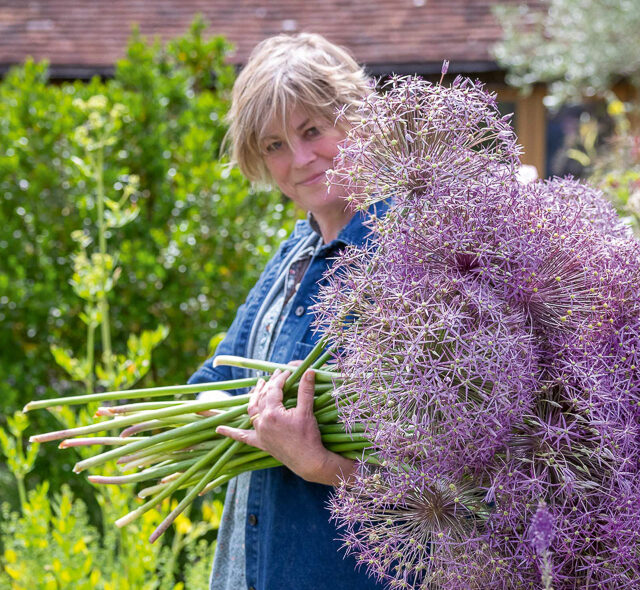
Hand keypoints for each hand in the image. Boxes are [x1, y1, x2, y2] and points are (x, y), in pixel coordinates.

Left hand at [215, 368, 354, 484]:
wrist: (308, 461)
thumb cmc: (308, 436)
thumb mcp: (307, 411)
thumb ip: (306, 390)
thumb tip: (309, 371)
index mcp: (272, 412)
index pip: (273, 389)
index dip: (280, 378)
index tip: (287, 372)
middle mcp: (262, 421)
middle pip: (262, 397)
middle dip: (269, 384)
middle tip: (276, 374)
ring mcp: (259, 433)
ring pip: (251, 410)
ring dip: (254, 397)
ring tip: (259, 386)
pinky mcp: (261, 443)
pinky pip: (242, 437)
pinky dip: (231, 433)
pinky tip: (219, 430)